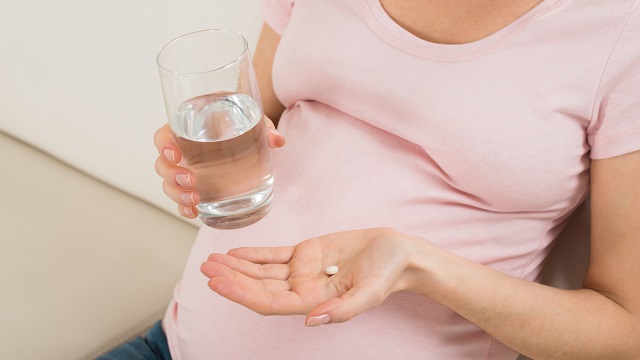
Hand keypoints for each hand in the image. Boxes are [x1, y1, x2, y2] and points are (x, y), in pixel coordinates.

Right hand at [153, 117, 285, 217]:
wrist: (246, 133)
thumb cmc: (240, 121)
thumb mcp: (252, 119)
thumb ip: (263, 127)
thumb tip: (278, 140)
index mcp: (187, 128)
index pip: (163, 136)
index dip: (163, 145)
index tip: (175, 154)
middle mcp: (181, 150)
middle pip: (163, 165)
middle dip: (172, 176)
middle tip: (192, 181)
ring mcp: (186, 169)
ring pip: (169, 184)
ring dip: (177, 194)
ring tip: (195, 200)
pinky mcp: (195, 186)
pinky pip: (181, 199)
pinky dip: (184, 207)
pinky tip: (193, 212)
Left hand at [200, 228, 420, 325]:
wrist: (396, 252)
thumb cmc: (386, 273)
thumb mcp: (370, 293)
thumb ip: (343, 310)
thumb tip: (312, 321)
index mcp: (314, 302)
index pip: (269, 302)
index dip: (241, 294)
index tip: (218, 283)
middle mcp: (303, 288)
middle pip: (259, 286)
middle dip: (232, 279)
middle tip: (206, 269)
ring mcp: (302, 271)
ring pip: (262, 271)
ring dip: (237, 267)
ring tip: (212, 262)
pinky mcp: (306, 253)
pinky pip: (274, 256)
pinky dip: (254, 254)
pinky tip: (235, 253)